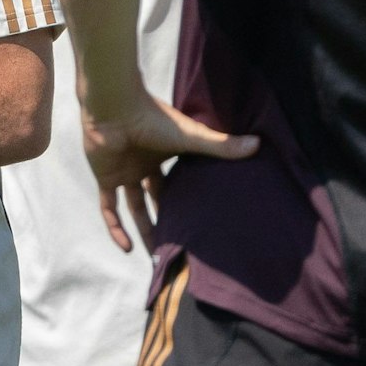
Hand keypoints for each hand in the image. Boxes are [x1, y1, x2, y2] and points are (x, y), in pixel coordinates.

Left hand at [81, 95, 256, 252]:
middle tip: (179, 245)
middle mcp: (144, 165)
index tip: (199, 221)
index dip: (185, 200)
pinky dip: (116, 228)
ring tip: (154, 256)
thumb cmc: (154, 118)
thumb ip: (221, 145)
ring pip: (134, 208)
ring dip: (143, 230)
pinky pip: (109, 209)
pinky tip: (127, 248)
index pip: (177, 183)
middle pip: (156, 199)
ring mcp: (124, 172)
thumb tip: (258, 145)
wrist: (115, 108)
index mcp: (165, 155)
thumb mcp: (191, 136)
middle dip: (166, 220)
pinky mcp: (106, 178)